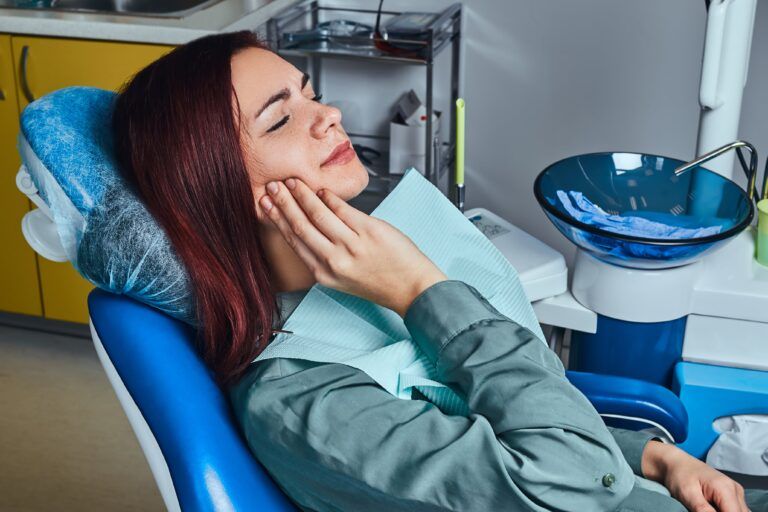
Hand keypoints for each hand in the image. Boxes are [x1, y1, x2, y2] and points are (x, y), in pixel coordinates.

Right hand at [259, 178, 446, 315]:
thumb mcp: (342, 276)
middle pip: (301, 225)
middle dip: (284, 203)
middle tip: (274, 186)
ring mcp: (352, 246)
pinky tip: (321, 190)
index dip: (277, 219)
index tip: (265, 205)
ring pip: (319, 214)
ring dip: (303, 195)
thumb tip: (308, 222)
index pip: (294, 240)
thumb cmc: (379, 281)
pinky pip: (344, 209)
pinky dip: (330, 197)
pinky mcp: (370, 231)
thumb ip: (324, 253)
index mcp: (324, 273)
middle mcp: (334, 260)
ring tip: (293, 182)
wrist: (411, 288)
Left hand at [642, 440, 748, 511]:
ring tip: (705, 507)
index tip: (705, 511)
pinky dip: (724, 511)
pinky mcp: (732, 495)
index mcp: (725, 488)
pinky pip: (734, 510)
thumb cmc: (679, 475)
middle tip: (701, 508)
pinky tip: (710, 508)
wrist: (677, 463)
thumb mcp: (687, 494)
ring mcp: (735, 492)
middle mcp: (735, 490)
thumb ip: (703, 511)